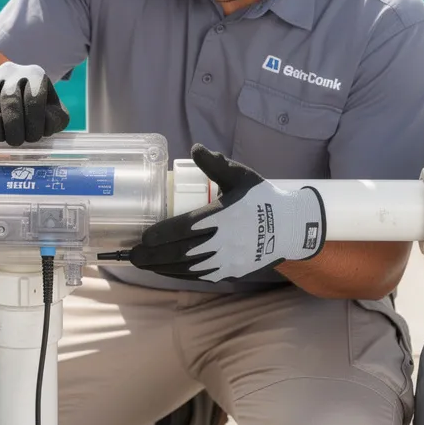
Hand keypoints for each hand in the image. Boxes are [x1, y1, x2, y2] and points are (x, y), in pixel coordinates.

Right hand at [0, 62, 69, 146]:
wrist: (11, 94)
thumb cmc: (37, 109)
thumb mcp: (53, 113)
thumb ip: (55, 120)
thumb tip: (45, 125)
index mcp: (35, 75)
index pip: (34, 99)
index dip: (33, 123)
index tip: (33, 138)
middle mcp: (13, 71)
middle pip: (10, 99)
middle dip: (13, 126)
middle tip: (16, 142)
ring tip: (3, 138)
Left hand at [128, 144, 325, 281]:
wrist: (291, 228)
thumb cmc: (262, 199)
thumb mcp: (241, 176)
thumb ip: (216, 164)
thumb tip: (195, 148)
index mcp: (223, 217)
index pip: (186, 228)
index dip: (163, 234)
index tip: (144, 235)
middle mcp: (224, 242)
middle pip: (181, 252)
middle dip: (154, 255)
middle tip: (132, 254)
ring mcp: (227, 261)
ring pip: (188, 268)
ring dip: (162, 267)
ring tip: (142, 263)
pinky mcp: (231, 273)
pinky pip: (200, 276)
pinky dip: (179, 275)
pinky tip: (165, 271)